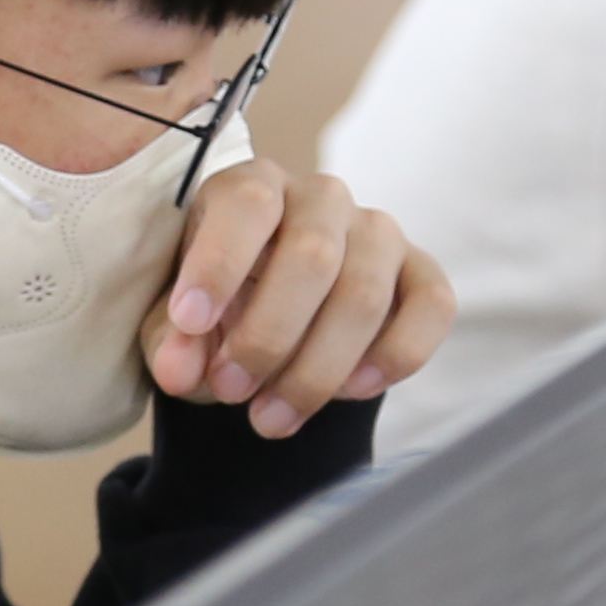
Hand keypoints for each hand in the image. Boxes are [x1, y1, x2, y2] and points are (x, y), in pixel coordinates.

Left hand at [155, 159, 452, 440]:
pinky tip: (351, 391)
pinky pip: (432, 307)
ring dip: (317, 369)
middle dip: (268, 336)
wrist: (276, 313)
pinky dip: (396, 355)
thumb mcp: (180, 325)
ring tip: (270, 417)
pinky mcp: (421, 272)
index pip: (247, 203)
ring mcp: (378, 232)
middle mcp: (321, 199)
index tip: (189, 321)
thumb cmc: (222, 307)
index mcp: (253, 188)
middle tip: (230, 391)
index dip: (219, 262)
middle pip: (312, 256)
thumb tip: (177, 371)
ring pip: (365, 294)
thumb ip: (173, 342)